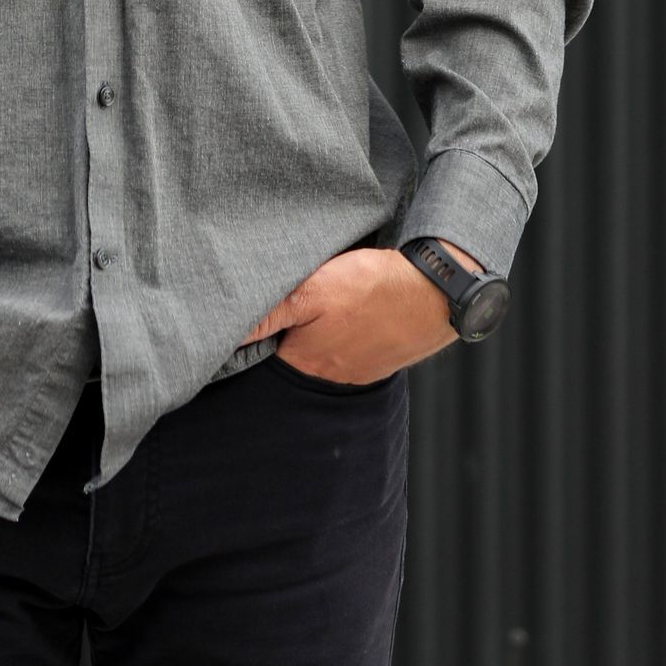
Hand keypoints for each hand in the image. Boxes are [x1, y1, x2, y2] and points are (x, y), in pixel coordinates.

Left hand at [238, 241, 474, 382]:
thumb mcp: (311, 291)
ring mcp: (355, 369)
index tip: (242, 311)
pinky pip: (347, 347)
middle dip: (283, 333)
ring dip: (314, 331)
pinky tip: (348, 310)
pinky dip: (342, 331)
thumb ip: (269, 313)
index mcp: (303, 363)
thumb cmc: (374, 290)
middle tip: (286, 302)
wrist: (438, 291)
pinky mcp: (377, 356)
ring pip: (319, 350)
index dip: (248, 333)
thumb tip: (227, 333)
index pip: (259, 354)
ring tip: (319, 305)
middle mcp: (327, 375)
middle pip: (289, 354)